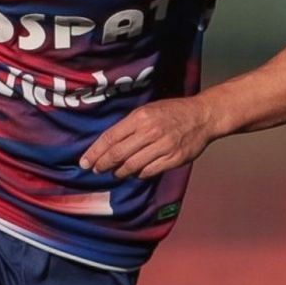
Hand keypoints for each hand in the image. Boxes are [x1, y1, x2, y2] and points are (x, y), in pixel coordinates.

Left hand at [80, 96, 213, 178]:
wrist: (201, 116)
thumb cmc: (170, 111)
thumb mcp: (146, 110)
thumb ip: (129, 125)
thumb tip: (108, 142)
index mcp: (139, 118)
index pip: (110, 137)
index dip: (95, 152)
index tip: (84, 162)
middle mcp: (149, 132)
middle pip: (118, 154)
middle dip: (103, 164)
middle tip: (95, 170)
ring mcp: (163, 147)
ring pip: (132, 166)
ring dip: (120, 172)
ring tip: (114, 173)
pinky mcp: (174, 159)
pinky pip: (150, 171)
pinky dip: (139, 174)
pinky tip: (135, 172)